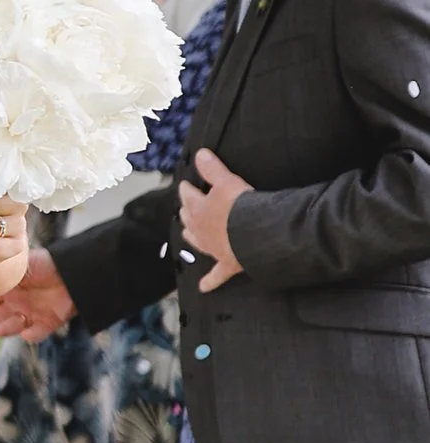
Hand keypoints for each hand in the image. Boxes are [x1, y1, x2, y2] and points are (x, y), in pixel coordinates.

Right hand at [0, 251, 74, 340]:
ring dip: (4, 329)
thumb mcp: (15, 267)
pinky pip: (37, 333)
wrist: (74, 270)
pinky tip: (26, 333)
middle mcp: (17, 301)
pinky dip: (31, 335)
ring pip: (13, 326)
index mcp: (8, 287)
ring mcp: (32, 312)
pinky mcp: (48, 322)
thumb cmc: (44, 264)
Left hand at [179, 147, 249, 292]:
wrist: (256, 235)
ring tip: (186, 233)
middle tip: (185, 207)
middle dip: (187, 212)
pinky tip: (203, 288)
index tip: (185, 184)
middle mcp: (202, 231)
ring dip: (192, 237)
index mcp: (200, 210)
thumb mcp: (227, 181)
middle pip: (190, 220)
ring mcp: (214, 248)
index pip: (189, 197)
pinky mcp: (228, 264)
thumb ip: (212, 168)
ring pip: (198, 242)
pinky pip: (217, 275)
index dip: (187, 189)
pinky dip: (210, 281)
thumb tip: (200, 153)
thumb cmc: (240, 207)